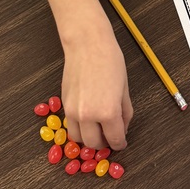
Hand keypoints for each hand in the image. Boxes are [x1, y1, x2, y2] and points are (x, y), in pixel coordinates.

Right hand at [61, 26, 132, 150]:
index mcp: (107, 112)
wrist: (87, 44)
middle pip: (94, 144)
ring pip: (78, 139)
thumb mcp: (124, 88)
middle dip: (104, 143)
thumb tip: (123, 127)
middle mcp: (88, 115)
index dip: (120, 143)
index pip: (115, 140)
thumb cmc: (109, 61)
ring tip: (98, 129)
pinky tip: (88, 118)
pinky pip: (70, 125)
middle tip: (110, 136)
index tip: (121, 142)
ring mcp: (73, 111)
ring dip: (88, 138)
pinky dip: (79, 127)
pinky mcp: (64, 104)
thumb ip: (125, 112)